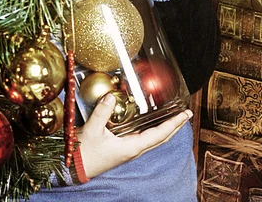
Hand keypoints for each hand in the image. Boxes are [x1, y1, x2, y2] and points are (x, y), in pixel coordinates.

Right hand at [78, 93, 192, 178]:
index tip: (185, 114)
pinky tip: (149, 121)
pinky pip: (143, 137)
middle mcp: (135, 149)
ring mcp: (129, 149)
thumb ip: (102, 112)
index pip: (159, 134)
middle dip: (174, 126)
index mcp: (132, 146)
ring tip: (172, 117)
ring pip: (154, 138)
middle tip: (185, 114)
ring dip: (165, 128)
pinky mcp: (123, 148)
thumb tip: (110, 96)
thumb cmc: (85, 152)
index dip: (173, 124)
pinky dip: (152, 129)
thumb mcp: (92, 129)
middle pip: (161, 137)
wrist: (76, 167)